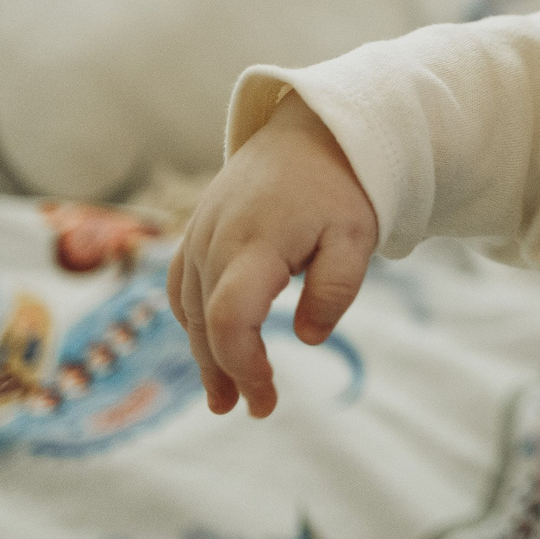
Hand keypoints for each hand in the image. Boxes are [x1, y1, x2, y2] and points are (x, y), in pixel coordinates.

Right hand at [166, 91, 377, 417]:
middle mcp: (216, 238)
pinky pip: (182, 283)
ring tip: (225, 398)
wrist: (313, 129)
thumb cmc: (341, 187)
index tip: (265, 396)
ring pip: (190, 306)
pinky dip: (193, 318)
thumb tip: (308, 338)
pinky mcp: (197, 229)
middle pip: (206, 320)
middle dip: (226, 371)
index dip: (241, 365)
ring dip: (203, 353)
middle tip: (257, 409)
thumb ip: (336, 288)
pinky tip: (210, 346)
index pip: (230, 318)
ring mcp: (200, 232)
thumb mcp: (357, 235)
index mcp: (255, 241)